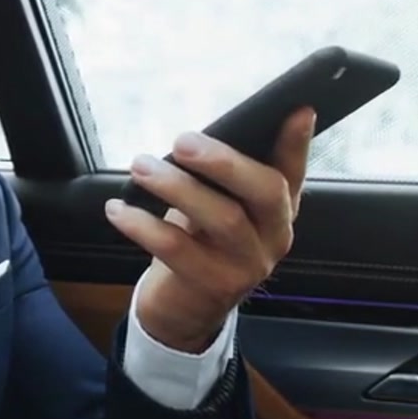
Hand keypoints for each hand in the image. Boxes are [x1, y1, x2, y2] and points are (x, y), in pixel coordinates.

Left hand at [105, 108, 315, 352]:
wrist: (183, 309)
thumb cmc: (198, 241)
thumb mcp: (214, 204)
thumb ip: (218, 176)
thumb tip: (196, 137)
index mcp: (277, 209)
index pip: (293, 170)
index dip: (297, 141)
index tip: (298, 109)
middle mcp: (274, 236)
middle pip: (266, 191)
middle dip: (224, 161)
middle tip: (181, 141)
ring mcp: (249, 264)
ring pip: (222, 218)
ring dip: (176, 187)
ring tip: (140, 167)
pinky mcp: (215, 286)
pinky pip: (178, 248)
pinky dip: (143, 225)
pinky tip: (118, 209)